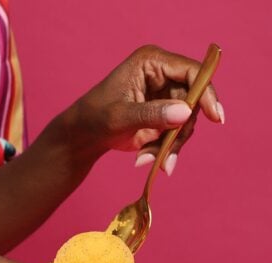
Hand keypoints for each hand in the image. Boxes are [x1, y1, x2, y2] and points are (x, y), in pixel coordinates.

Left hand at [67, 45, 223, 173]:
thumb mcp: (120, 116)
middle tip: (166, 156)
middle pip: (192, 102)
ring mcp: (164, 97)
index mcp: (151, 63)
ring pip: (186, 122)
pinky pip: (176, 134)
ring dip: (171, 145)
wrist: (85, 135)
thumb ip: (152, 114)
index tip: (215, 117)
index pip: (191, 72)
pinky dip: (165, 150)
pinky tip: (146, 159)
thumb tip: (186, 112)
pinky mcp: (163, 116)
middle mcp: (162, 76)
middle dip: (180, 132)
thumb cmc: (95, 118)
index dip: (206, 93)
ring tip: (150, 160)